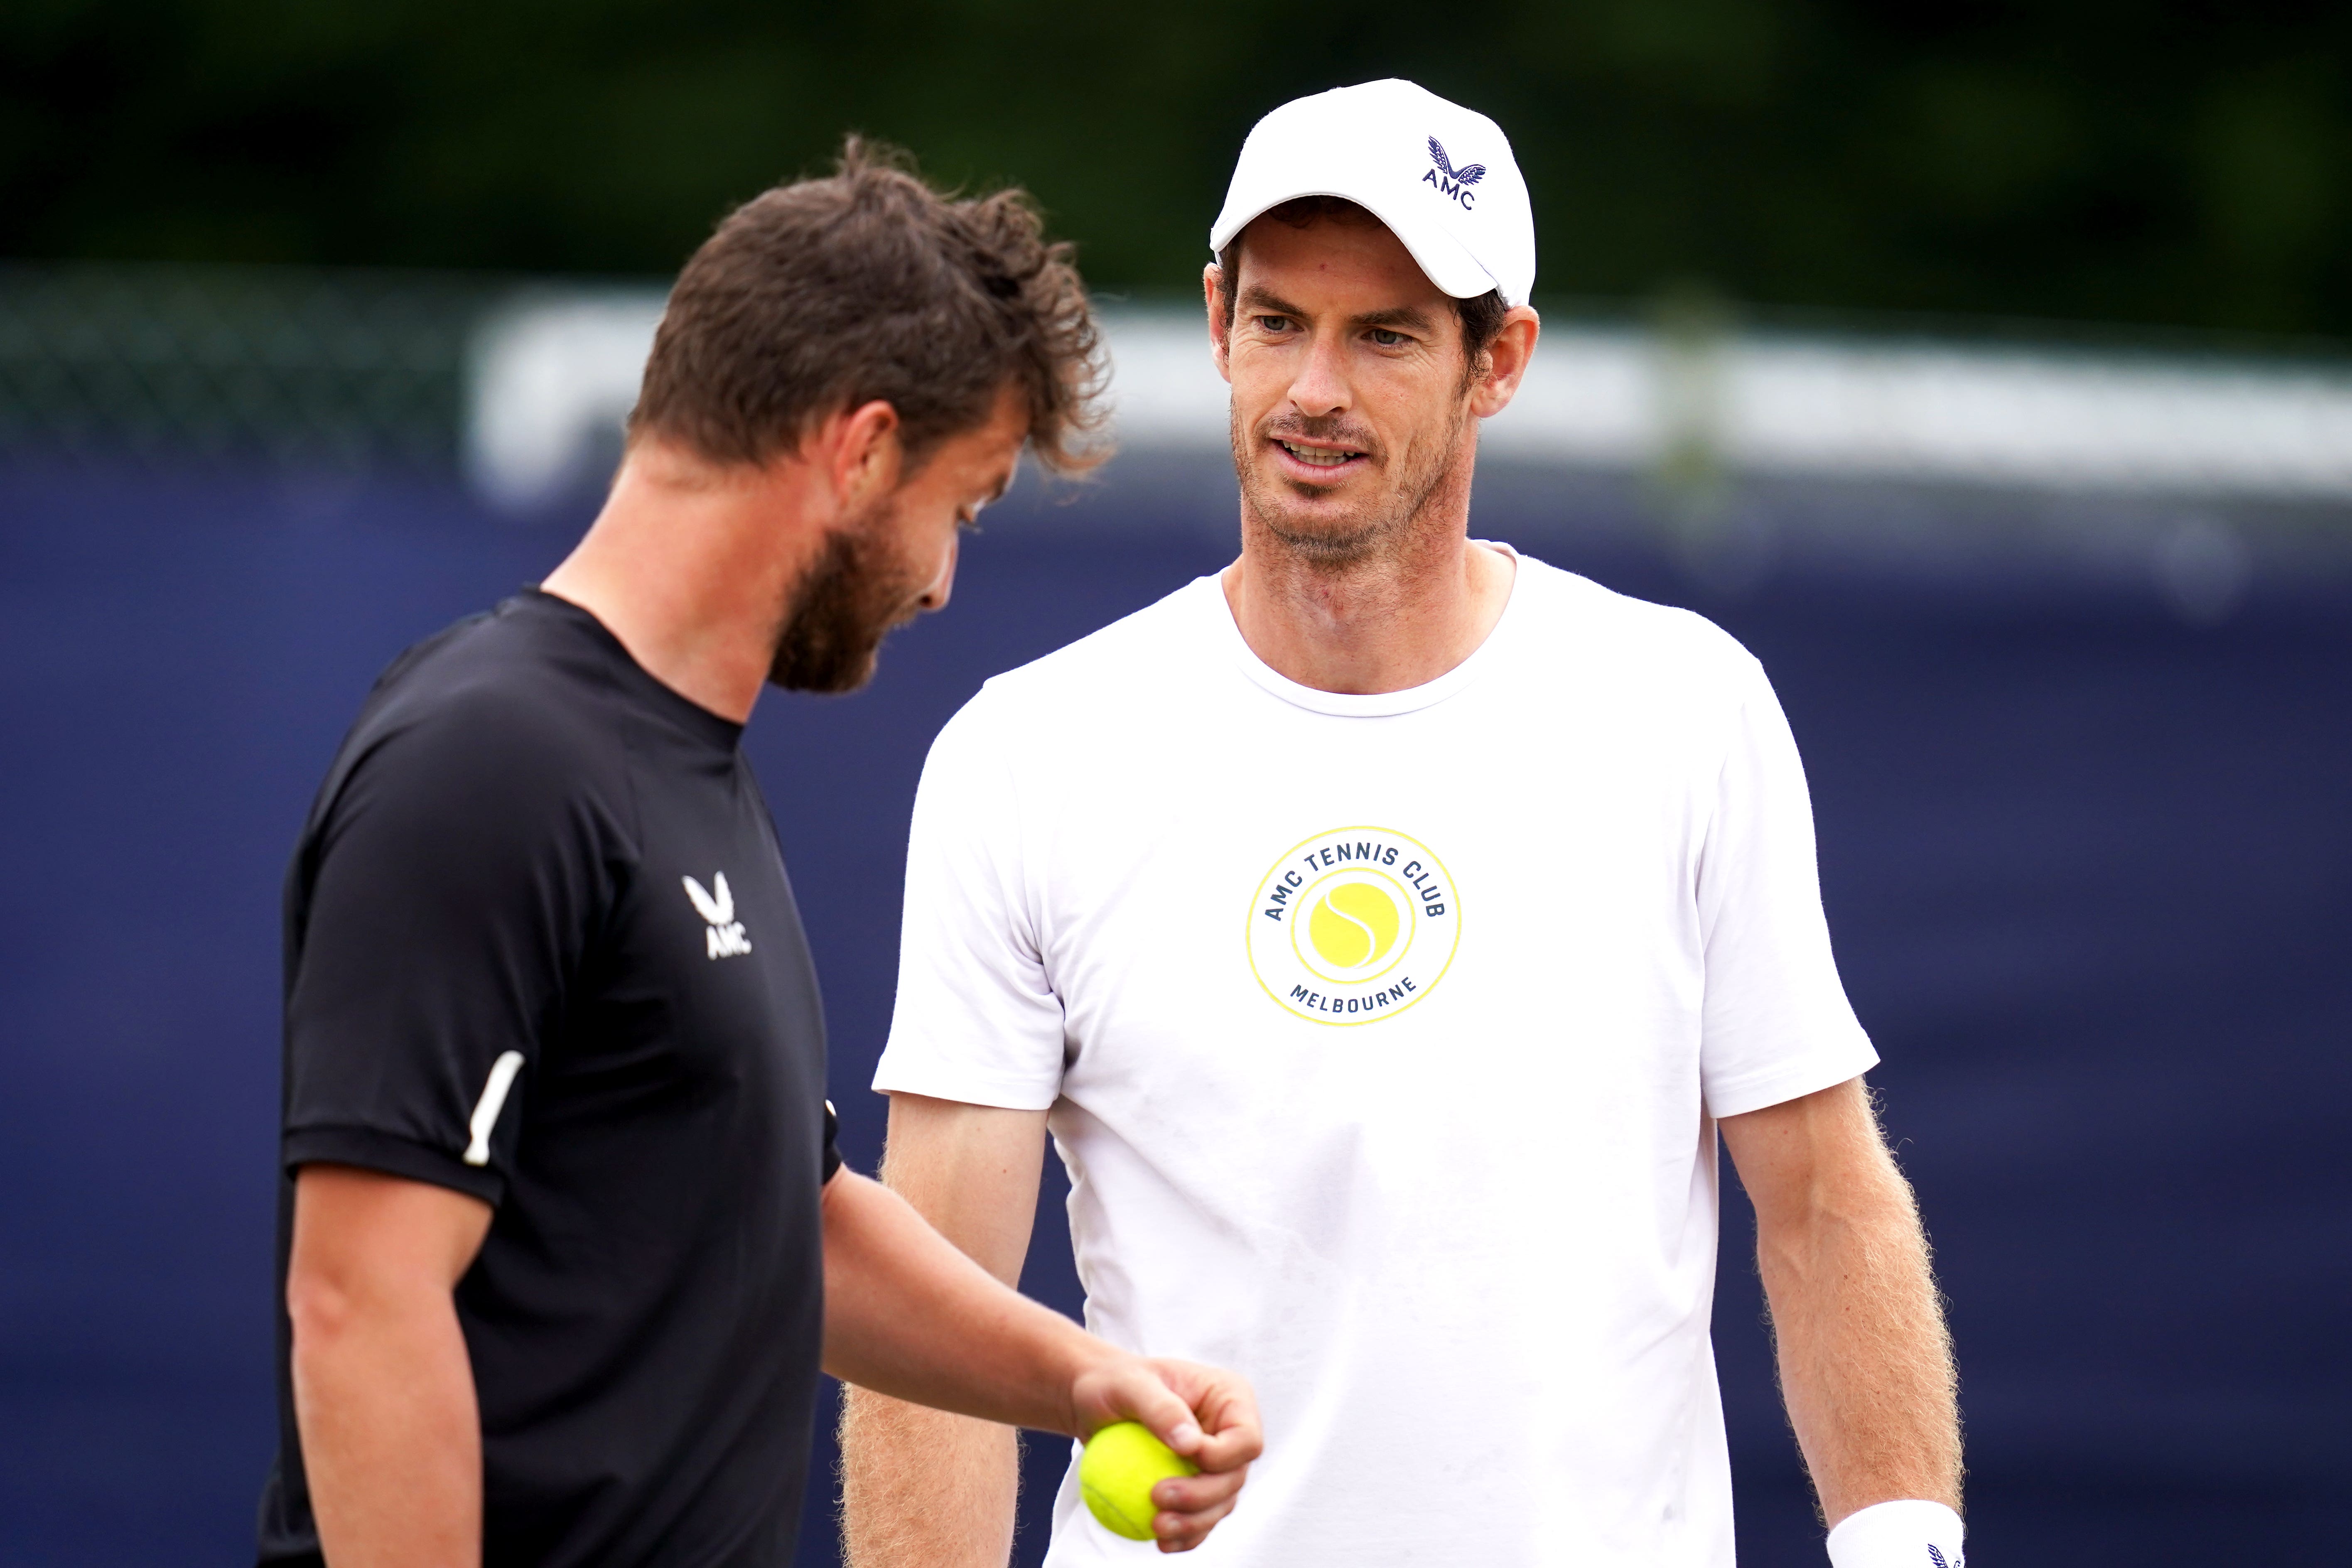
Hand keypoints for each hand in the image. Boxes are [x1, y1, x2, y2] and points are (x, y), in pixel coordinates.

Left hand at [1069, 1357, 1261, 1552]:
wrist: (1094, 1402)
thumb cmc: (1112, 1382)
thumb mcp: (1129, 1384)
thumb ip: (1161, 1409)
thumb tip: (1190, 1445)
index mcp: (1230, 1400)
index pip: (1246, 1440)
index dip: (1222, 1457)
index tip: (1181, 1456)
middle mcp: (1230, 1434)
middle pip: (1235, 1478)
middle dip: (1202, 1498)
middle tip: (1157, 1499)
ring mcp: (1216, 1464)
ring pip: (1220, 1505)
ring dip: (1193, 1523)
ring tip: (1156, 1528)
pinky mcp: (1195, 1487)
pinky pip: (1199, 1519)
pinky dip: (1184, 1535)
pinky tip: (1161, 1542)